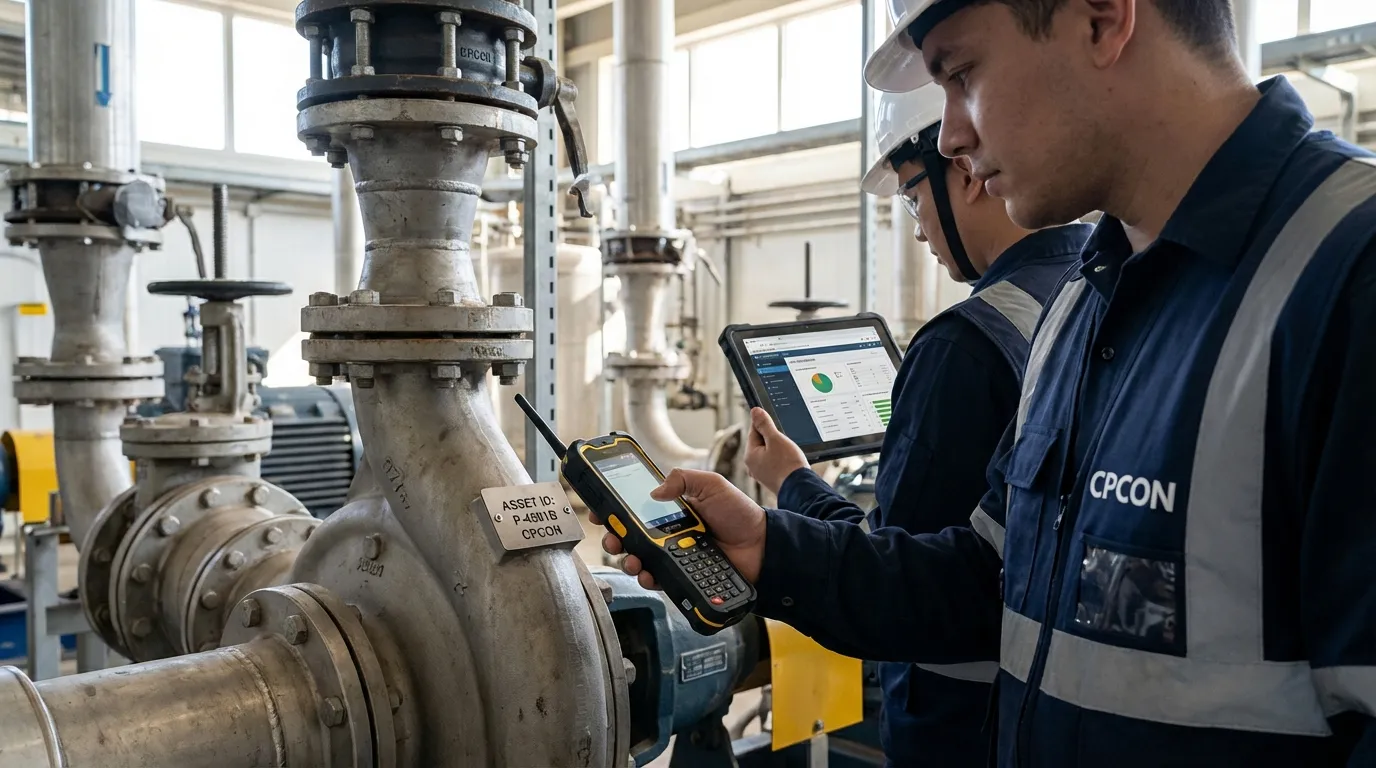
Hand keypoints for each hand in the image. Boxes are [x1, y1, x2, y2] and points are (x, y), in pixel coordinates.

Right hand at [589, 468, 766, 589]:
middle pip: (631, 538)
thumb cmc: (740, 513)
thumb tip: (654, 491)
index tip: (600, 510)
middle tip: (613, 538)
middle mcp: (669, 534)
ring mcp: (675, 556)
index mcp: (672, 511)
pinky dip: (649, 578)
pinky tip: (648, 574)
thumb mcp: (712, 484)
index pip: (636, 509)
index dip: (615, 510)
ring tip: (631, 559)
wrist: (762, 545)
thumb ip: (684, 480)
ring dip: (628, 560)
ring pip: (640, 560)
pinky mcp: (683, 576)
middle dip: (615, 538)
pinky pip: (659, 579)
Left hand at [744, 407, 808, 494]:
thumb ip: (764, 424)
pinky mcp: (772, 478)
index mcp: (750, 455)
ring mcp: (762, 473)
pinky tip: (790, 460)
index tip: (774, 420)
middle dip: (774, 437)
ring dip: (779, 448)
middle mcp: (753, 465)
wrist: (800, 489)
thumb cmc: (788, 465)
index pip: (754, 430)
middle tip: (785, 440)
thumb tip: (754, 411)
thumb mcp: (776, 439)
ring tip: (789, 452)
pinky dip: (782, 458)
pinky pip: (775, 462)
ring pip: (769, 452)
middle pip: (761, 441)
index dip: (765, 423)